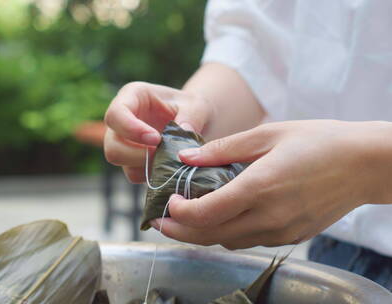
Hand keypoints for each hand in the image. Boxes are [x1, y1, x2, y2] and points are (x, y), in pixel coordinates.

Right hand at [103, 82, 212, 182]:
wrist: (192, 121)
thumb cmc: (189, 107)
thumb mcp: (196, 106)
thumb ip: (191, 117)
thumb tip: (183, 133)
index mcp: (131, 96)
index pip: (116, 114)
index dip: (131, 129)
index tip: (156, 139)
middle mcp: (120, 120)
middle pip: (112, 145)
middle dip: (136, 154)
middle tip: (161, 154)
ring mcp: (122, 141)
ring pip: (119, 161)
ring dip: (144, 165)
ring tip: (169, 158)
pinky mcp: (129, 160)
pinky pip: (132, 173)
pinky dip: (150, 174)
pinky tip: (167, 165)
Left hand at [155, 120, 391, 248]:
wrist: (364, 164)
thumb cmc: (317, 141)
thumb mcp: (267, 134)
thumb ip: (222, 150)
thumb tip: (187, 158)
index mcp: (259, 187)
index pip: (206, 213)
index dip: (179, 214)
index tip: (168, 202)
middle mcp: (269, 216)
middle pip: (211, 236)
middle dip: (180, 232)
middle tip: (161, 222)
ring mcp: (281, 231)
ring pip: (229, 242)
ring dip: (203, 234)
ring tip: (187, 219)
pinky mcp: (291, 237)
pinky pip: (249, 241)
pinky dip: (228, 234)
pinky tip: (222, 218)